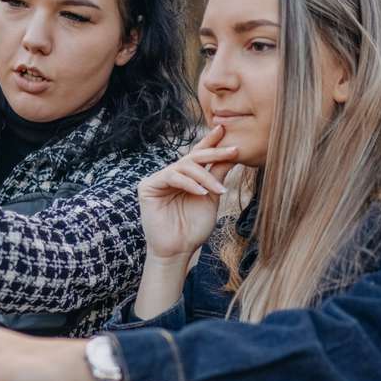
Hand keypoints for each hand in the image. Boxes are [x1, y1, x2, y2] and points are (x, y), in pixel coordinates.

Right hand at [138, 125, 237, 261]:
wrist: (179, 251)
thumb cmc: (194, 228)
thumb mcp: (211, 198)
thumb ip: (217, 175)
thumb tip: (232, 153)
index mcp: (186, 177)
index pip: (198, 156)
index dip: (210, 142)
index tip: (224, 130)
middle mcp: (171, 175)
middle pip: (193, 157)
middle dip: (214, 152)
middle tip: (233, 149)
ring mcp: (158, 180)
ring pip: (184, 166)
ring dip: (204, 176)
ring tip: (219, 190)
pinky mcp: (147, 187)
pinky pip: (171, 177)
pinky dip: (189, 184)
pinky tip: (201, 193)